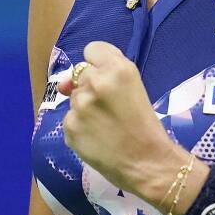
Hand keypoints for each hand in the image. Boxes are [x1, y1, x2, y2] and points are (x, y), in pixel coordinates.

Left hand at [57, 40, 178, 199]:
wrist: (149, 164)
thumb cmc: (147, 127)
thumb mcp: (135, 89)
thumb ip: (105, 76)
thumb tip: (65, 83)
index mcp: (118, 69)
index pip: (92, 50)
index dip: (99, 64)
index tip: (107, 77)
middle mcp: (95, 82)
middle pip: (81, 74)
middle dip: (91, 86)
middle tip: (109, 106)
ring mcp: (79, 106)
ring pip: (74, 97)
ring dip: (84, 107)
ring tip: (104, 125)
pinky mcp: (70, 127)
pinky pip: (69, 119)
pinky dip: (79, 127)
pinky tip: (96, 138)